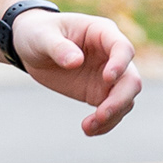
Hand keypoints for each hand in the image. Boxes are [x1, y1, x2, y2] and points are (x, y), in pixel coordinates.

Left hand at [12, 8, 141, 136]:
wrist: (31, 48)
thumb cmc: (39, 33)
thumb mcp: (42, 37)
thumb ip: (58, 48)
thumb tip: (75, 62)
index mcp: (102, 32)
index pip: (122, 48)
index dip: (120, 63)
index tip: (107, 78)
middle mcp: (111, 55)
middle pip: (131, 79)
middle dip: (120, 99)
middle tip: (101, 114)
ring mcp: (108, 76)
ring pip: (125, 99)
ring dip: (112, 116)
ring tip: (88, 127)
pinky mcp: (99, 93)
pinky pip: (111, 111)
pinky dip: (104, 123)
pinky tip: (89, 130)